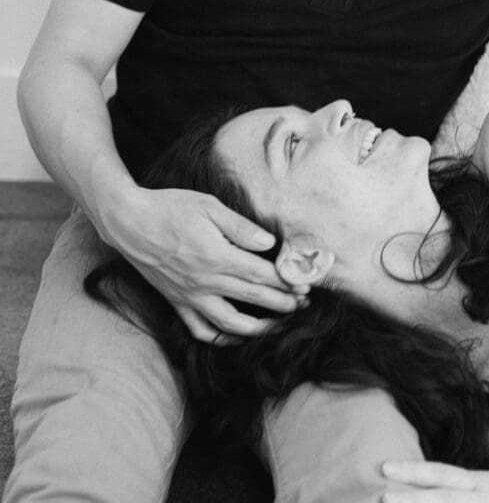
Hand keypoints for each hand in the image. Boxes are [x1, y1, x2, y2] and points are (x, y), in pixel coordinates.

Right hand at [105, 185, 299, 339]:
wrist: (129, 222)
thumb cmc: (170, 207)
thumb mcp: (209, 206)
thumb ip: (241, 227)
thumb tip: (269, 244)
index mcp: (217, 256)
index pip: (261, 275)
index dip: (286, 283)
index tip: (304, 287)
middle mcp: (206, 281)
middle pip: (253, 299)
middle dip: (282, 305)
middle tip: (303, 306)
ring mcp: (190, 296)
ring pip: (230, 323)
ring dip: (258, 328)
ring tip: (277, 326)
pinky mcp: (176, 302)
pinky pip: (200, 329)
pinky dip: (220, 337)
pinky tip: (234, 335)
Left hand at [381, 461, 488, 502]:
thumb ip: (472, 486)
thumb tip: (444, 484)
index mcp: (481, 481)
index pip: (442, 474)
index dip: (414, 471)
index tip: (386, 469)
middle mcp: (484, 494)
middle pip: (442, 495)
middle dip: (411, 497)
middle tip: (379, 493)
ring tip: (392, 500)